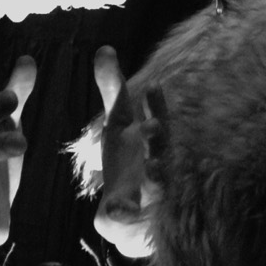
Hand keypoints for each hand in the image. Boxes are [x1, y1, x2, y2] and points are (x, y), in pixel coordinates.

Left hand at [92, 46, 161, 259]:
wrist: (135, 211)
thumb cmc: (128, 156)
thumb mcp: (119, 121)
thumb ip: (113, 88)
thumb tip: (104, 48)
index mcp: (150, 140)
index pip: (156, 119)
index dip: (156, 106)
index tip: (154, 89)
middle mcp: (156, 164)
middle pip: (160, 151)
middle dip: (157, 140)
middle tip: (152, 128)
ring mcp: (147, 193)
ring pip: (155, 184)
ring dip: (154, 176)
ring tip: (151, 169)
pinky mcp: (128, 217)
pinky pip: (125, 216)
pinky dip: (122, 213)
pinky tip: (116, 211)